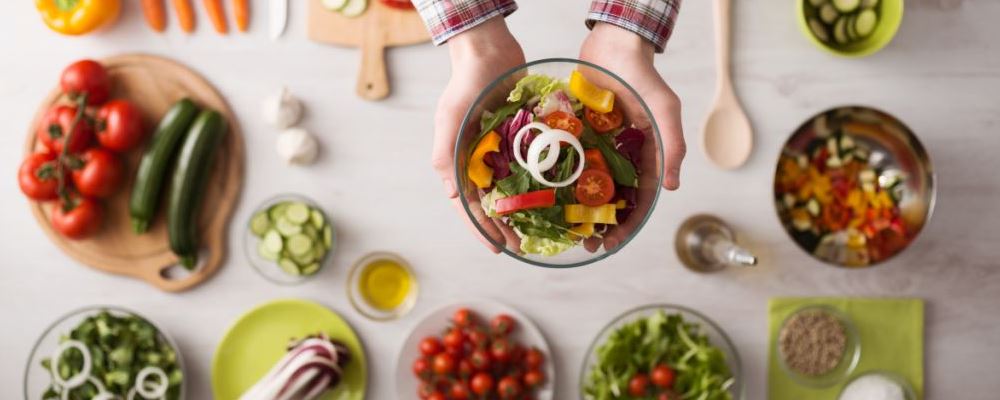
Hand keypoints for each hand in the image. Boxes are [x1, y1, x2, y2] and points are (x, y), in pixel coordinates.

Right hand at [432, 17, 525, 252]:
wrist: (490, 51)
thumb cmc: (465, 84)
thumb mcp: (450, 118)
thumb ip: (446, 155)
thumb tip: (454, 196)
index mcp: (458, 162)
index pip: (468, 205)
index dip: (481, 229)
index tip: (497, 248)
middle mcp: (480, 162)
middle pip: (491, 203)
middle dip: (504, 227)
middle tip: (521, 247)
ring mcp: (501, 152)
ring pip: (512, 190)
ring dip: (523, 211)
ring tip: (537, 231)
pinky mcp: (520, 140)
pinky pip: (530, 167)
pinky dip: (539, 183)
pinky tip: (554, 197)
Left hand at [579, 22, 686, 250]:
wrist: (613, 45)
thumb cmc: (643, 77)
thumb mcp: (664, 110)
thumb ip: (671, 145)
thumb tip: (671, 187)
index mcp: (645, 157)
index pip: (639, 201)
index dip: (627, 225)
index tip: (612, 243)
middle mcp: (620, 158)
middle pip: (610, 202)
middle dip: (599, 226)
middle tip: (585, 245)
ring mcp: (596, 148)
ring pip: (586, 187)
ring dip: (576, 210)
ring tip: (563, 229)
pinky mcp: (576, 135)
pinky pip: (566, 161)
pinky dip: (557, 180)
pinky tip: (543, 196)